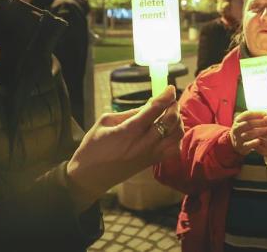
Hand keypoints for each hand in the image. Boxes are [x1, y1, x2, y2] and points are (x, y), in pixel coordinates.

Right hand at [66, 85, 182, 210]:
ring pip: (176, 135)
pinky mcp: (152, 163)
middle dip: (173, 106)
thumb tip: (148, 105)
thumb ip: (129, 113)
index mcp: (130, 131)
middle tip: (170, 99)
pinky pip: (174, 149)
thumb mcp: (105, 122)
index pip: (155, 109)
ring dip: (178, 121)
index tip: (170, 88)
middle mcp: (144, 143)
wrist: (88, 178)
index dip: (166, 95)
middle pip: (170, 120)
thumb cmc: (92, 147)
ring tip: (171, 113)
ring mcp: (150, 155)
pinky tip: (170, 131)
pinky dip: (176, 138)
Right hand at [228, 111, 266, 155]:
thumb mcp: (247, 121)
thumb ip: (255, 117)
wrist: (236, 143)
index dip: (257, 113)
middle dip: (259, 122)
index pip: (247, 114)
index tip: (266, 113)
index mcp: (238, 120)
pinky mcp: (241, 147)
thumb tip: (266, 113)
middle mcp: (236, 128)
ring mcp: (238, 138)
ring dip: (260, 131)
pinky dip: (253, 143)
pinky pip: (247, 145)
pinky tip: (260, 141)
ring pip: (249, 134)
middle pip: (248, 124)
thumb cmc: (246, 130)